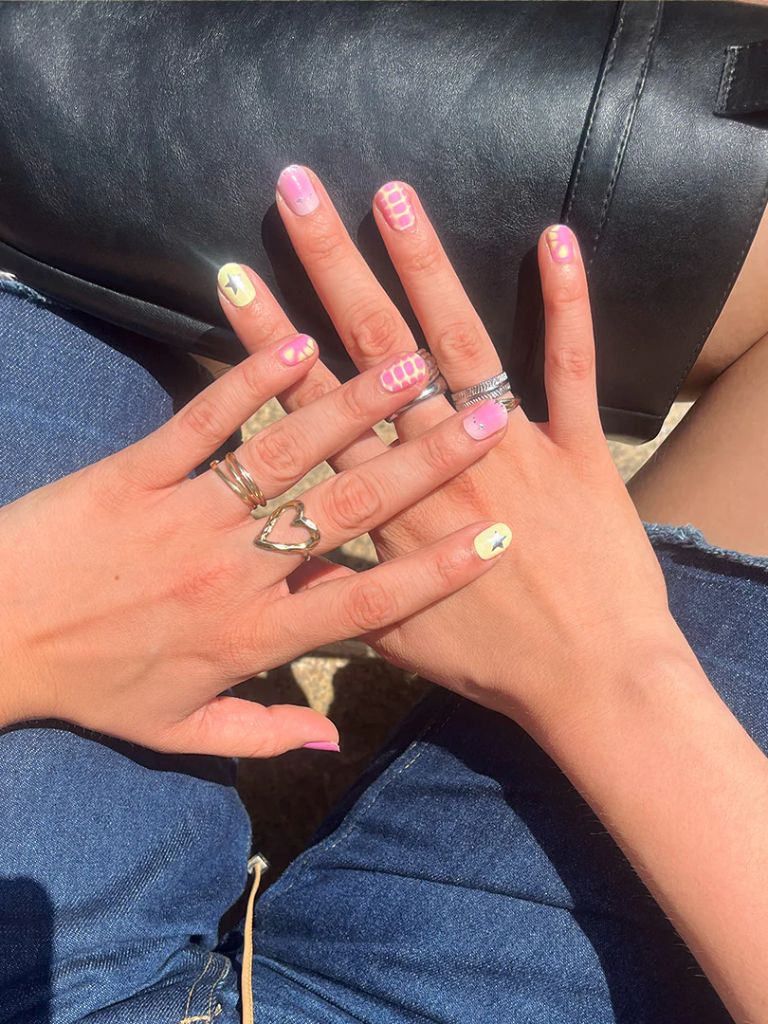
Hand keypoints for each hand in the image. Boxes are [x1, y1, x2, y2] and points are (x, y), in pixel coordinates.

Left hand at [0, 331, 509, 755]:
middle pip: (344, 514)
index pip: (365, 606)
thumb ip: (265, 733)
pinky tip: (297, 343)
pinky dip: (247, 384)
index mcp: (251, 637)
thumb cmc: (88, 686)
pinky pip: (200, 424)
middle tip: (486, 425)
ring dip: (354, 409)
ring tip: (414, 368)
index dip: (435, 575)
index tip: (497, 541)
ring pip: (285, 458)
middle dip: (423, 468)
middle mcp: (233, 572)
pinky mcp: (136, 473)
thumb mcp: (178, 730)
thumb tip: (336, 741)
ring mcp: (186, 516)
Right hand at [220, 166, 693, 728]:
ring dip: (426, 267)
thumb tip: (291, 567)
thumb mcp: (394, 642)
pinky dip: (568, 305)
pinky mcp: (578, 450)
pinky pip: (572, 368)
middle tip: (300, 197)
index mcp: (386, 509)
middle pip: (376, 354)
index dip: (273, 344)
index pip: (315, 410)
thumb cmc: (491, 667)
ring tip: (393, 198)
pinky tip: (555, 240)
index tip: (238, 281)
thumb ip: (338, 592)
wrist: (590, 684)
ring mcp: (511, 450)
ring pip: (461, 345)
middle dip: (332, 268)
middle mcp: (439, 465)